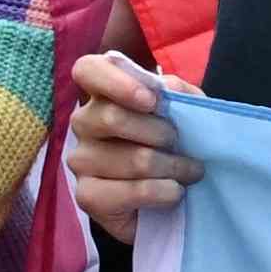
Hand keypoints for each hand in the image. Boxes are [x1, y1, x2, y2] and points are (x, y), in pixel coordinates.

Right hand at [61, 51, 186, 231]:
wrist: (168, 201)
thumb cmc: (173, 148)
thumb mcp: (184, 114)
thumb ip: (178, 94)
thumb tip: (167, 88)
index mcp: (103, 95)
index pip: (88, 70)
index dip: (116, 81)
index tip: (152, 100)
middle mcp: (84, 123)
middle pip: (112, 117)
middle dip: (161, 133)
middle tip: (180, 145)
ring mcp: (81, 160)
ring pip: (133, 158)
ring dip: (174, 167)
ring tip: (189, 172)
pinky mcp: (87, 196)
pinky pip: (132, 191)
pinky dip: (164, 192)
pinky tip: (174, 192)